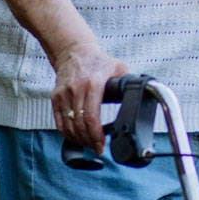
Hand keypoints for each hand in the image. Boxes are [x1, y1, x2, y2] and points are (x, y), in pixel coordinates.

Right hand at [50, 40, 128, 154]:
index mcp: (93, 82)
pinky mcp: (55, 97)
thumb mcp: (118, 67)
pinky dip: (67, 134)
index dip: (96, 135)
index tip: (101, 145)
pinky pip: (59, 122)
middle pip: (80, 125)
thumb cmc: (98, 62)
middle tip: (97, 148)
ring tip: (89, 144)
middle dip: (89, 141)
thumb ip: (129, 82)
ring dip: (78, 140)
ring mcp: (64, 93)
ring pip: (68, 126)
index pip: (91, 117)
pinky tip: (77, 137)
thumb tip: (142, 95)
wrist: (75, 51)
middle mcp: (76, 88)